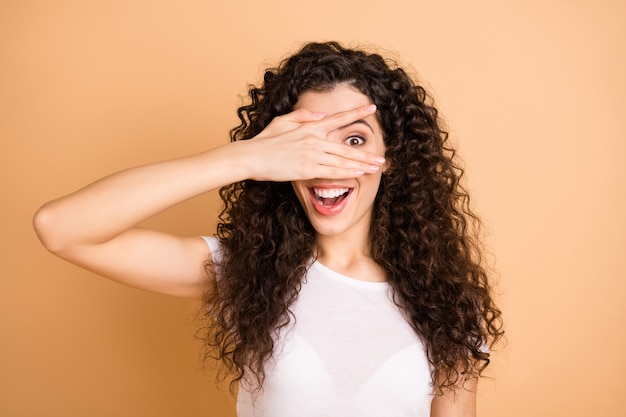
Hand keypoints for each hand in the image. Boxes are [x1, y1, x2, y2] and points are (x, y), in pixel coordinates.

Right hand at [246, 104, 384, 181]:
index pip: (338, 118)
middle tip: (382, 156)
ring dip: (361, 164)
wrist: (251, 157)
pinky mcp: (306, 169)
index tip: (373, 108)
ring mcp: (311, 155)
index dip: (357, 113)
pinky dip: (347, 173)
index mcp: (309, 126)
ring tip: (376, 167)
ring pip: (342, 161)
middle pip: (345, 146)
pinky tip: (359, 174)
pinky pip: (332, 172)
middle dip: (365, 152)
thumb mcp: (283, 120)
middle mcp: (314, 139)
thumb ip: (303, 116)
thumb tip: (322, 115)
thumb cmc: (265, 140)